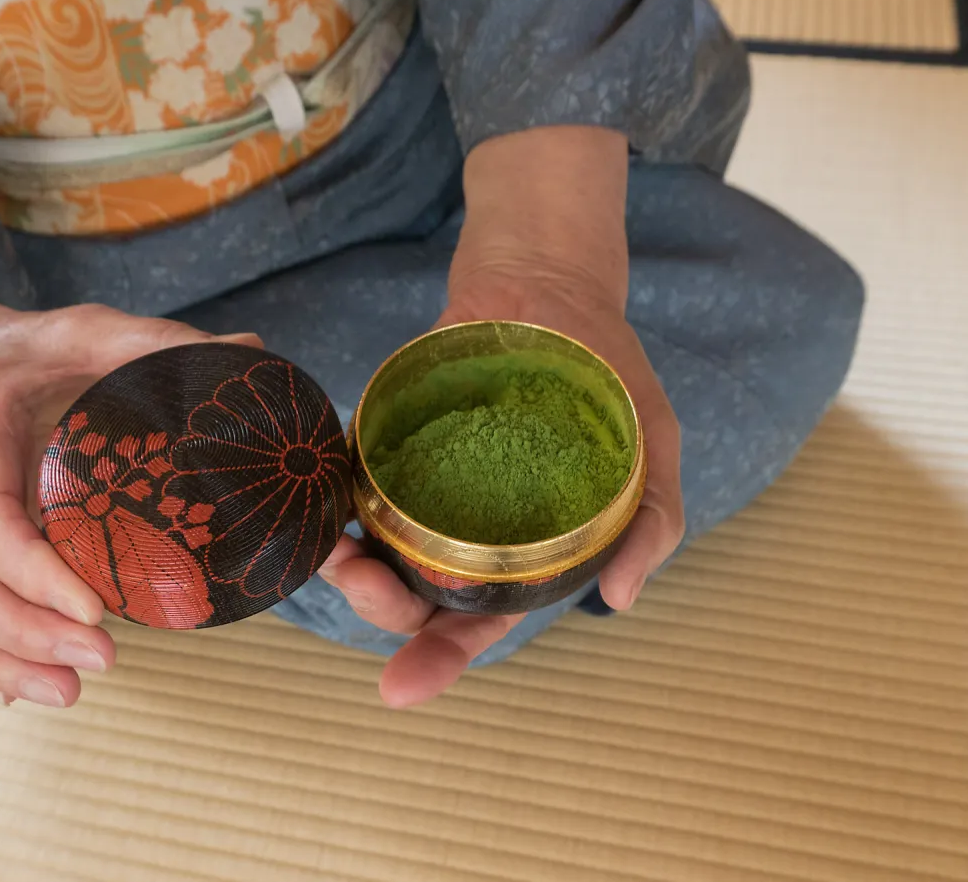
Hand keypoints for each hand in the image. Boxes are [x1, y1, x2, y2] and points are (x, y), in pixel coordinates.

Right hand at [0, 277, 260, 706]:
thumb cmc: (45, 351)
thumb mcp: (95, 331)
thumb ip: (162, 344)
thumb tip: (253, 354)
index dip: (30, 568)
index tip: (93, 606)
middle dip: (23, 630)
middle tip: (102, 660)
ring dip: (8, 657)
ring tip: (70, 695)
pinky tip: (27, 693)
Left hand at [317, 127, 684, 707]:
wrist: (552, 282)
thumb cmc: (608, 376)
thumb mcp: (652, 445)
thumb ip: (651, 522)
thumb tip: (619, 598)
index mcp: (522, 551)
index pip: (480, 621)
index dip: (443, 658)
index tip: (400, 685)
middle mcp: (463, 527)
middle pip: (414, 592)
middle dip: (382, 609)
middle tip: (363, 589)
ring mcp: (421, 481)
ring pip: (373, 542)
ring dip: (346, 561)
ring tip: (335, 554)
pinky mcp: (388, 433)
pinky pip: (349, 475)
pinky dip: (327, 497)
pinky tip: (314, 501)